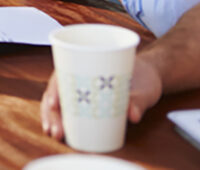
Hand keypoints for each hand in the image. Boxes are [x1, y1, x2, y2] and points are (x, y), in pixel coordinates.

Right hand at [41, 57, 161, 139]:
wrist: (148, 75)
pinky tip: (57, 132)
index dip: (54, 89)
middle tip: (56, 131)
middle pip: (56, 92)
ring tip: (54, 134)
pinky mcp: (85, 102)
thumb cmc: (144, 77)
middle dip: (51, 112)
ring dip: (52, 118)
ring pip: (57, 102)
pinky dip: (60, 120)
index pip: (63, 74)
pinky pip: (66, 109)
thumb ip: (139, 101)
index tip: (54, 104)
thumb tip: (133, 116)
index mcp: (87, 64)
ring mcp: (80, 89)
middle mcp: (78, 76)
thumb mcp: (145, 88)